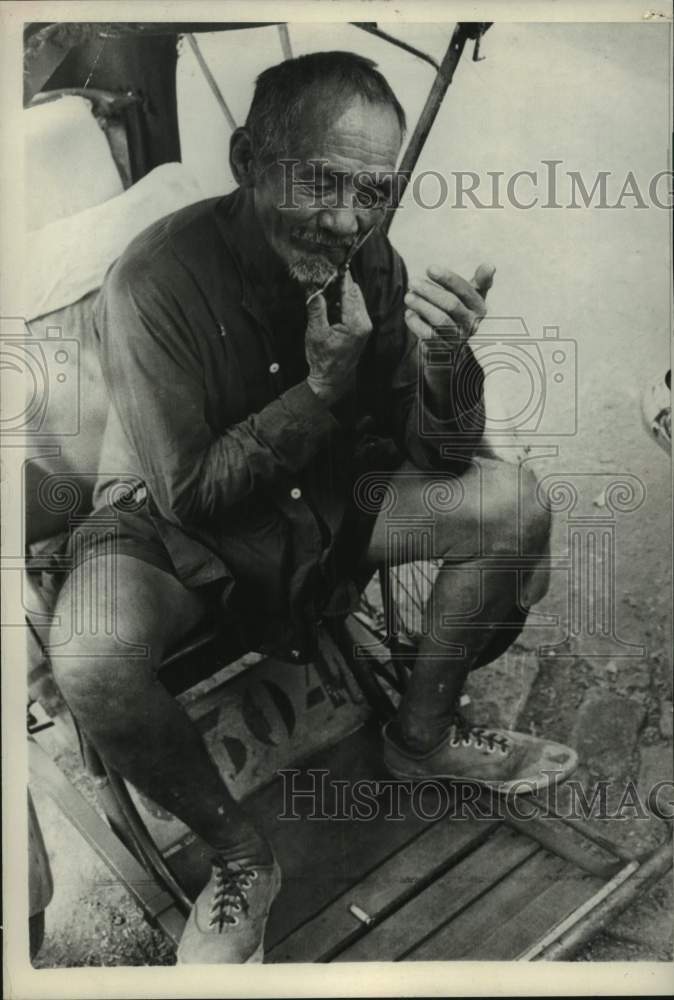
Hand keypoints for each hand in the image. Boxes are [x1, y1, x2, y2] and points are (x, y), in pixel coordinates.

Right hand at [305, 270, 371, 404]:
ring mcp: (364, 325)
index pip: (349, 292)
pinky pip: (352, 308)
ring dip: (340, 293)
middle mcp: (364, 322)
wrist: (331, 380)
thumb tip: (315, 288)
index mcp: (356, 323)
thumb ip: (317, 308)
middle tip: (325, 274)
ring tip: (324, 287)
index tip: (334, 263)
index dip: (341, 277)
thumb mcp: (316, 332)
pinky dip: (342, 302)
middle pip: (354, 292)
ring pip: (354, 299)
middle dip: (340, 283)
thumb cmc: (323, 359)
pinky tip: (329, 302)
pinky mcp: (360, 328)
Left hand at [403, 263, 495, 343]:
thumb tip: (490, 265)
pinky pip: (428, 336)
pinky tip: (409, 313)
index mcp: (479, 307)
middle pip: (451, 305)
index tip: (429, 268)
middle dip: (430, 291)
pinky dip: (416, 323)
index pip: (465, 290)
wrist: (448, 344)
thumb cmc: (458, 311)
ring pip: (440, 320)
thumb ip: (480, 280)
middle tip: (412, 282)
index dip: (447, 278)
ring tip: (408, 296)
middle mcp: (471, 324)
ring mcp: (457, 339)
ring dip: (422, 306)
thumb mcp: (470, 295)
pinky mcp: (442, 350)